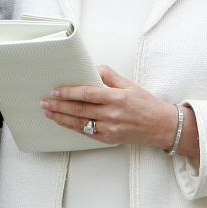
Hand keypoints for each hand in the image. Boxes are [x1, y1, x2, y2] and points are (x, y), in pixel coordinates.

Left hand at [41, 65, 179, 148]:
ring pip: (79, 123)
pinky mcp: (108, 139)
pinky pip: (86, 133)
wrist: (162, 127)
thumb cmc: (146, 104)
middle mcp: (112, 114)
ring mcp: (109, 129)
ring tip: (48, 112)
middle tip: (45, 102)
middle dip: (59, 106)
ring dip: (61, 118)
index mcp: (117, 98)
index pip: (87, 94)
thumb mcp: (129, 84)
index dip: (69, 92)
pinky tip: (62, 122)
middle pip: (79, 109)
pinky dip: (72, 127)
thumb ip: (109, 75)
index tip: (55, 91)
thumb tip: (90, 68)